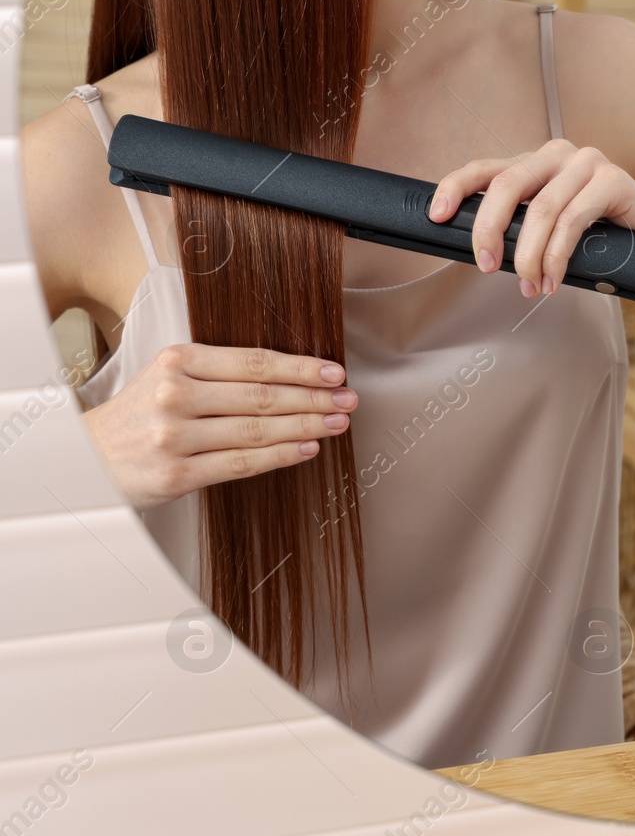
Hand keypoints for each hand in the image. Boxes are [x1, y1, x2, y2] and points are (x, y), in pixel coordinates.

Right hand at [81, 344, 357, 510]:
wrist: (84, 459)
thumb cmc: (139, 417)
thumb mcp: (168, 378)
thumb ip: (219, 374)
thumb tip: (290, 378)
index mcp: (177, 362)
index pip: (254, 363)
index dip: (300, 368)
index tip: (335, 372)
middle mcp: (175, 394)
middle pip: (262, 395)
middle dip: (314, 398)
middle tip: (349, 399)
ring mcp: (175, 436)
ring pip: (256, 429)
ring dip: (306, 427)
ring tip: (337, 423)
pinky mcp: (177, 473)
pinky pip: (241, 463)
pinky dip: (280, 456)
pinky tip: (307, 449)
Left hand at [428, 139, 634, 297]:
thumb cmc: (606, 247)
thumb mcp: (555, 236)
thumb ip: (524, 231)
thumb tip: (482, 251)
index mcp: (539, 164)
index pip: (487, 169)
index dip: (455, 188)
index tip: (436, 216)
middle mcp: (561, 155)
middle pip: (507, 185)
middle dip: (490, 231)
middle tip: (486, 267)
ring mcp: (590, 163)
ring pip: (541, 210)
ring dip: (529, 257)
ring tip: (530, 286)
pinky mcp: (615, 180)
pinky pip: (572, 220)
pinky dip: (558, 256)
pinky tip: (554, 279)